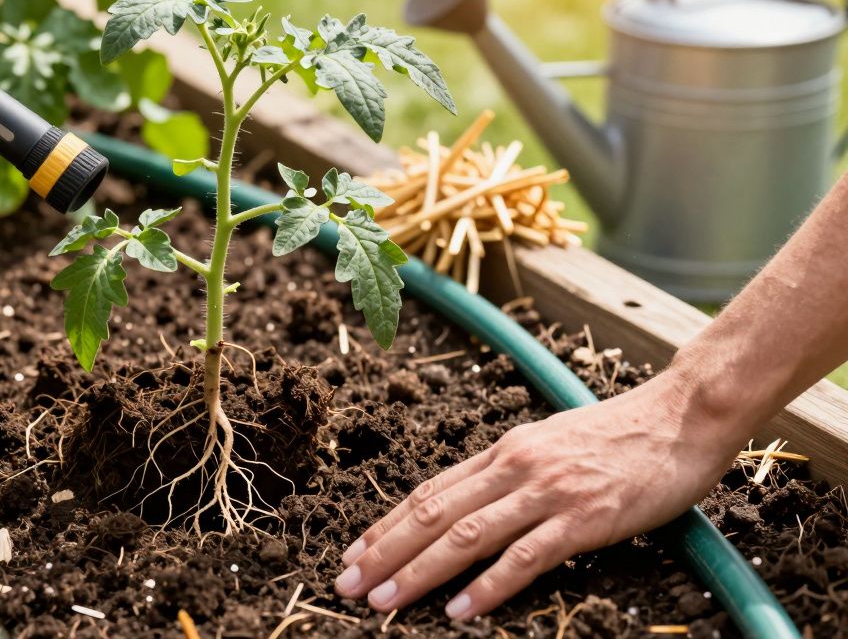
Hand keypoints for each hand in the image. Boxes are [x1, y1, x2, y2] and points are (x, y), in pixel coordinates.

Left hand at [334, 369, 741, 619]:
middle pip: (433, 514)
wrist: (682, 415)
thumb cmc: (620, 434)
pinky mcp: (583, 516)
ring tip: (383, 602)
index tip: (353, 552)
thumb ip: (510, 473)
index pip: (430, 492)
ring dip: (419, 572)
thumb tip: (471, 503)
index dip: (387, 525)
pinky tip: (460, 611)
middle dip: (384, 552)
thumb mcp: (550, 444)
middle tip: (346, 585)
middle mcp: (514, 467)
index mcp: (503, 451)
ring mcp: (547, 491)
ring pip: (466, 535)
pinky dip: (488, 586)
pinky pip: (526, 556)